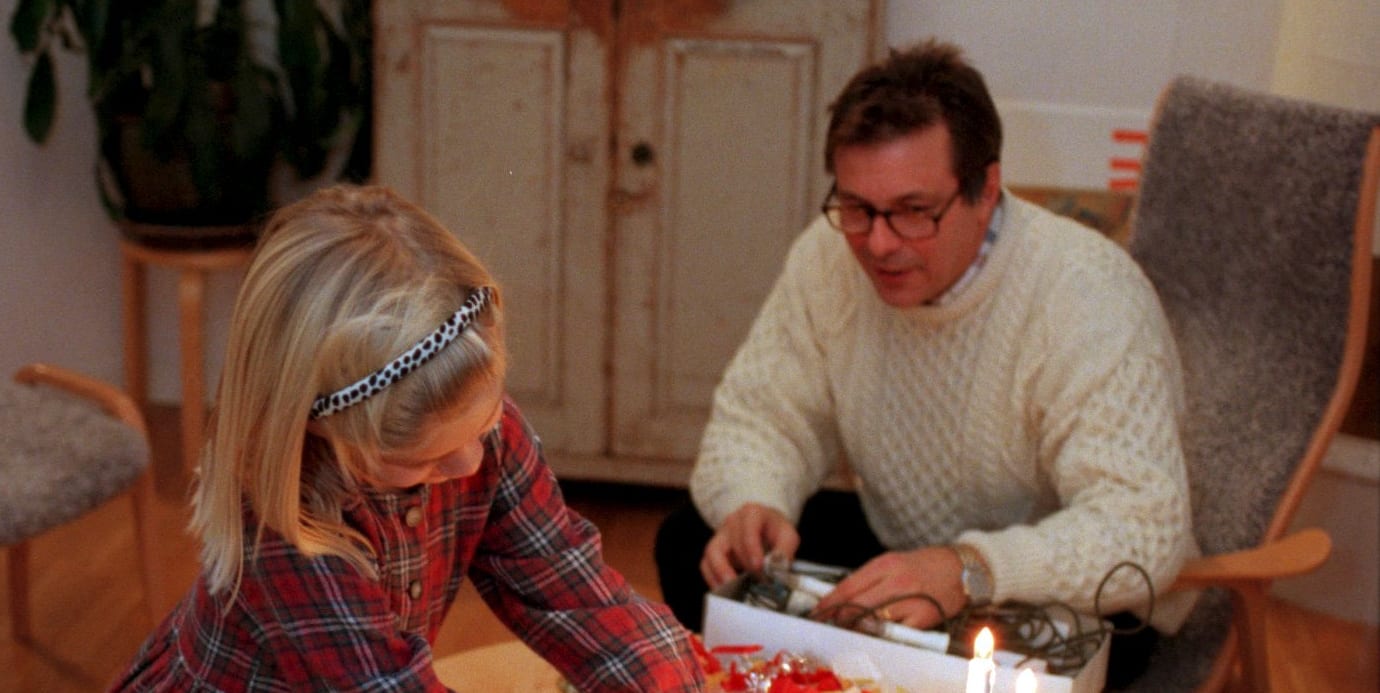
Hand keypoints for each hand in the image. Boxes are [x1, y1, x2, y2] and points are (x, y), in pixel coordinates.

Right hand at [700, 503, 799, 588]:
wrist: (765, 529)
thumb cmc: (775, 532)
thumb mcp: (787, 536)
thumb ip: (784, 550)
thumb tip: (777, 568)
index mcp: (752, 513)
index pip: (748, 527)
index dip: (752, 547)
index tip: (759, 566)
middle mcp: (732, 522)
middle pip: (732, 542)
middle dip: (744, 564)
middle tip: (756, 582)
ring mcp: (720, 536)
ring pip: (712, 552)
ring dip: (721, 571)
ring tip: (733, 588)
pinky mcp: (713, 551)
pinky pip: (706, 564)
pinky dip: (713, 579)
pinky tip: (725, 591)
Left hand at [811, 547, 966, 629]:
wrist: (960, 568)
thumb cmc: (922, 565)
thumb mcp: (892, 563)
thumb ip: (869, 579)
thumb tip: (843, 597)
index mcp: (884, 565)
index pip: (848, 586)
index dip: (830, 602)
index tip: (818, 611)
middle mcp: (896, 582)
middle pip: (857, 605)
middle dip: (840, 618)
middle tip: (830, 625)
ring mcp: (910, 600)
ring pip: (874, 620)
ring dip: (859, 628)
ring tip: (851, 630)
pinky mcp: (924, 617)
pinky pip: (897, 632)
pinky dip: (885, 634)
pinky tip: (879, 634)